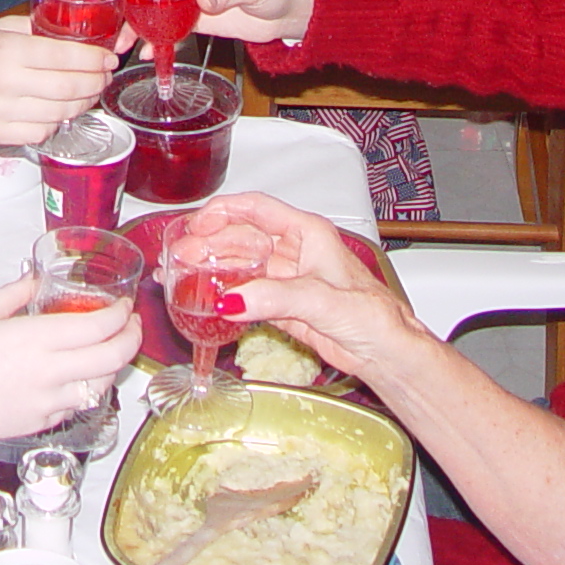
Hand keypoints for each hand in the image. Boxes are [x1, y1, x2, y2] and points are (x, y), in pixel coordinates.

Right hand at [0, 17, 118, 143]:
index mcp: (8, 51)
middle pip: (68, 89)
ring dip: (82, 104)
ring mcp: (3, 113)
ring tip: (89, 93)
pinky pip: (41, 133)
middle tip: (104, 76)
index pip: (64, 56)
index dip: (93, 59)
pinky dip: (57, 122)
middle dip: (95, 83)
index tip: (108, 58)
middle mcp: (7, 84)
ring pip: (60, 114)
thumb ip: (35, 28)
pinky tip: (60, 110)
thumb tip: (74, 29)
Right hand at [0, 275, 141, 447]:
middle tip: (131, 324)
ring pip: (102, 385)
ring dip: (114, 364)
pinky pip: (78, 404)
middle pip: (113, 357)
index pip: (99, 326)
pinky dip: (88, 387)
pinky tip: (79, 373)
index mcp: (36, 339)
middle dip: (132, 337)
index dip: (120, 314)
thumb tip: (37, 278)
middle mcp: (50, 372)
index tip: (123, 304)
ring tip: (110, 348)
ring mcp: (49, 402)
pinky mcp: (43, 422)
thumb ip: (16, 292)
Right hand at [180, 193, 421, 376]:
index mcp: (307, 233)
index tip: (196, 224)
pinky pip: (244, 294)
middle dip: (207, 244)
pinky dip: (221, 295)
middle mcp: (293, 251)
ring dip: (209, 269)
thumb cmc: (374, 317)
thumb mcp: (325, 301)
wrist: (386, 354)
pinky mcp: (280, 306)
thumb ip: (277, 298)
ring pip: (238, 265)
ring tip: (179, 275)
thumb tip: (234, 299)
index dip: (223, 212)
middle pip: (240, 237)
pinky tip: (202, 298)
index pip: (257, 210)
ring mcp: (285, 279)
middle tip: (178, 256)